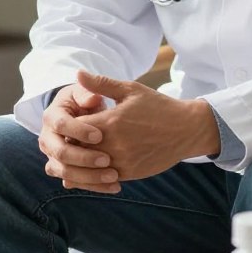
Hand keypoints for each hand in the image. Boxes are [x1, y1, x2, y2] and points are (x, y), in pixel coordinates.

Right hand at [38, 80, 120, 193]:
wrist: (84, 117)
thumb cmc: (85, 102)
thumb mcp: (86, 93)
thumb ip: (89, 93)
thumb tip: (93, 97)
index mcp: (51, 116)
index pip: (60, 124)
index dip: (79, 131)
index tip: (100, 135)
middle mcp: (47, 139)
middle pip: (60, 152)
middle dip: (83, 158)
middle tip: (107, 159)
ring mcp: (53, 157)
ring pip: (65, 172)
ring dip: (89, 177)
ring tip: (114, 176)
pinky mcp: (63, 171)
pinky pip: (75, 183)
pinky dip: (94, 186)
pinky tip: (114, 186)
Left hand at [75, 70, 220, 180]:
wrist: (186, 129)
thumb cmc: (157, 106)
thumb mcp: (130, 90)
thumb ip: (101, 84)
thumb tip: (77, 73)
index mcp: (111, 122)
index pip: (75, 129)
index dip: (68, 126)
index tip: (67, 122)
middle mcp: (115, 145)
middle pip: (78, 150)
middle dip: (71, 145)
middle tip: (65, 140)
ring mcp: (122, 162)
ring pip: (89, 169)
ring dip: (80, 163)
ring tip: (72, 157)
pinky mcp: (130, 174)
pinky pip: (104, 178)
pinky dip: (93, 175)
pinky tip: (88, 169)